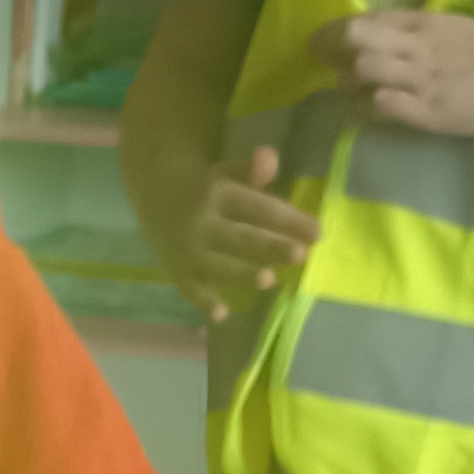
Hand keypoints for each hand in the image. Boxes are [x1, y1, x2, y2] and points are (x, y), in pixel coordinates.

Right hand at [162, 142, 319, 319]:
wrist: (155, 197)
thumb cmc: (207, 187)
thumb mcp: (227, 171)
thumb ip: (251, 169)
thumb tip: (270, 159)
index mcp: (217, 194)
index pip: (258, 208)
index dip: (287, 220)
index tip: (317, 233)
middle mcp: (201, 223)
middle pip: (240, 237)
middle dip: (269, 246)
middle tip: (299, 255)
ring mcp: (188, 250)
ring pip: (217, 264)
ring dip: (241, 273)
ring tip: (268, 279)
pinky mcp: (178, 272)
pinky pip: (190, 289)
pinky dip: (204, 301)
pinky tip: (221, 315)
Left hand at [310, 7, 473, 139]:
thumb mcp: (458, 26)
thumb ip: (422, 24)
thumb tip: (389, 20)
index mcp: (427, 22)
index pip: (369, 18)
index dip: (335, 29)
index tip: (318, 40)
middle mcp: (419, 46)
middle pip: (357, 37)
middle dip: (332, 49)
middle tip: (324, 63)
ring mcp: (423, 80)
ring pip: (363, 70)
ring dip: (348, 81)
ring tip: (351, 91)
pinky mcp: (429, 113)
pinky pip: (382, 105)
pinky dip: (367, 109)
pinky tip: (368, 114)